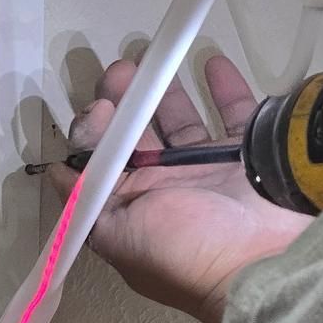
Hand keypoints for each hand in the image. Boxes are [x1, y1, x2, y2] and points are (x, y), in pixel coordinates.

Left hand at [46, 54, 310, 322]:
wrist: (267, 264)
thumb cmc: (187, 250)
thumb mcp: (119, 233)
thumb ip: (85, 200)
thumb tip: (55, 172)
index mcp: (135, 208)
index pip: (103, 161)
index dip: (94, 130)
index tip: (101, 106)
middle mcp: (168, 189)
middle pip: (139, 135)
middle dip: (124, 100)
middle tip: (121, 68)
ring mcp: (209, 172)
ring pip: (181, 122)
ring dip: (164, 90)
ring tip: (152, 58)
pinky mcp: (246, 156)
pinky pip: (234, 114)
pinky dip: (224, 87)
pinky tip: (210, 60)